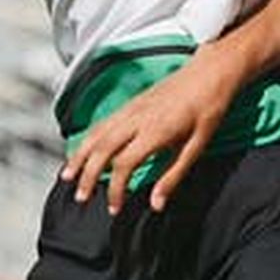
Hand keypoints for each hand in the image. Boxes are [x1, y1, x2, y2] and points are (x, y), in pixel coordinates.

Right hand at [60, 51, 235, 214]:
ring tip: (67, 175)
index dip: (115, 190)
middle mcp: (137, 118)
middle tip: (80, 197)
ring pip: (96, 132)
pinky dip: (88, 138)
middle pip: (102, 149)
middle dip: (87, 175)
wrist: (211, 71)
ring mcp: (132, 108)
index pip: (123, 165)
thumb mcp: (198, 146)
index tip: (114, 208)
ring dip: (80, 155)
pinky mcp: (132, 102)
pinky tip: (84, 149)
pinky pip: (103, 122)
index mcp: (155, 131)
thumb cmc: (209, 108)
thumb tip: (156, 204)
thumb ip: (174, 176)